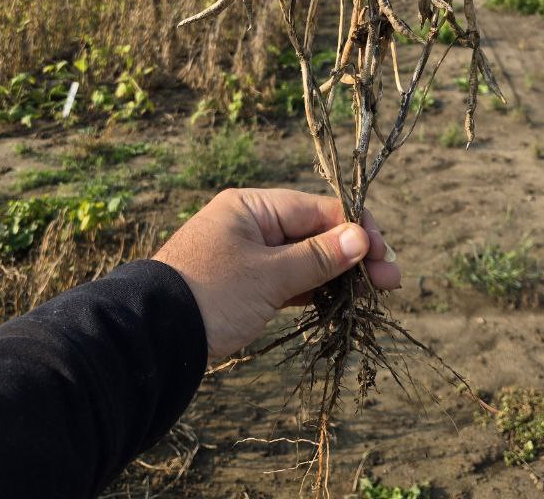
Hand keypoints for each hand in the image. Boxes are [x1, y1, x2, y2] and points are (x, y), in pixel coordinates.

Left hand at [153, 187, 400, 360]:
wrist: (153, 336)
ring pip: (304, 257)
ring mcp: (246, 254)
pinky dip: (312, 289)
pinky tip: (337, 303)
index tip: (384, 258)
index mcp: (253, 206)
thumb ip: (318, 256)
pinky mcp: (243, 283)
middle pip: (315, 231)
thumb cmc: (212, 295)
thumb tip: (361, 236)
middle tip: (390, 283)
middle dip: (353, 254)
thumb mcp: (269, 275)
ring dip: (337, 274)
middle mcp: (251, 223)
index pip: (319, 208)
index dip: (356, 230)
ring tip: (371, 296)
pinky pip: (287, 278)